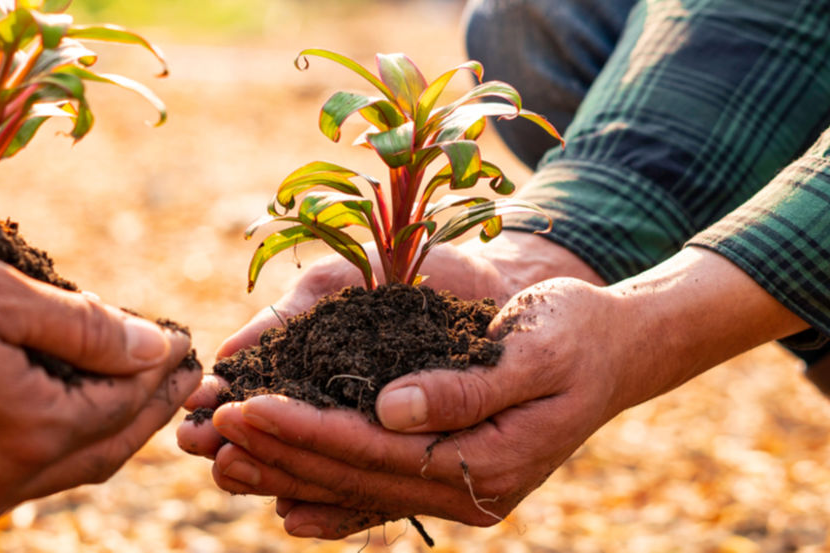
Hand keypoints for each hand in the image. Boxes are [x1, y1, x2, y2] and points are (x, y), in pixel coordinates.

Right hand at [0, 242, 199, 521]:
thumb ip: (87, 328)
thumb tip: (153, 348)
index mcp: (31, 431)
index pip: (123, 407)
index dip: (159, 374)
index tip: (184, 347)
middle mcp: (1, 482)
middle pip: (100, 452)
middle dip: (144, 414)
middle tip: (174, 381)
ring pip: (53, 473)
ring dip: (95, 435)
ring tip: (120, 398)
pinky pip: (4, 481)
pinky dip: (41, 449)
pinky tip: (42, 419)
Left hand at [200, 248, 806, 537]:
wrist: (621, 347)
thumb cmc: (577, 333)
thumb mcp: (534, 348)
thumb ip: (465, 386)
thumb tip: (389, 410)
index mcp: (489, 460)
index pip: (374, 451)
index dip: (305, 430)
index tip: (246, 407)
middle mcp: (469, 490)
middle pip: (355, 477)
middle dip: (280, 453)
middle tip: (211, 432)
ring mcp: (460, 491)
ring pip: (357, 490)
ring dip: (288, 475)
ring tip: (224, 459)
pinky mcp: (451, 476)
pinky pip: (378, 493)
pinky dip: (326, 496)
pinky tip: (280, 499)